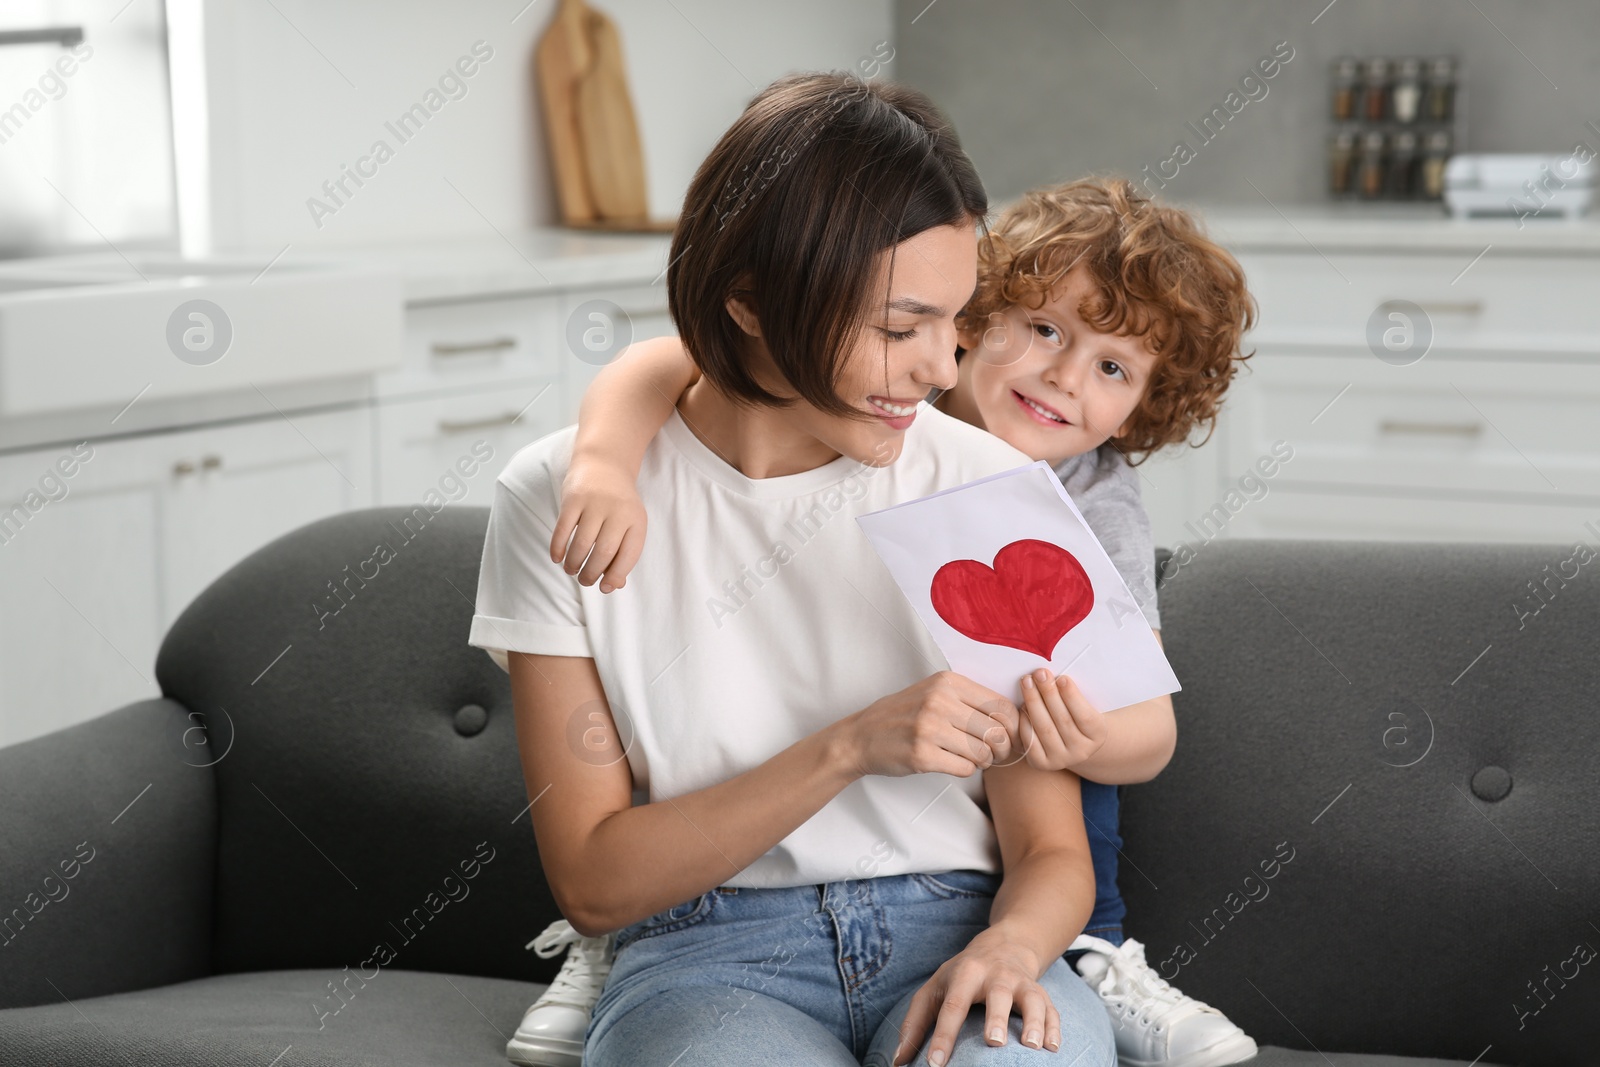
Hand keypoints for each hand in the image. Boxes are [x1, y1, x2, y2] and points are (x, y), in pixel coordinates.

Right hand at [549, 460, 647, 591]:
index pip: (629, 556)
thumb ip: (624, 553)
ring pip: (581, 544)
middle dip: (591, 574)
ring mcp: (595, 503)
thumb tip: (614, 585)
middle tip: (584, 581)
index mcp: (636, 520)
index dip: (616, 576)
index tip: (605, 587)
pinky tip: (557, 558)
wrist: (604, 463)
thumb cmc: (618, 502)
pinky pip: (562, 529)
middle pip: (603, 553)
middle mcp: (618, 511)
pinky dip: (558, 548)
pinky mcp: (573, 498)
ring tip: (571, 570)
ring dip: (574, 563)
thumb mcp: (629, 523)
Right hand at [836, 671, 1019, 778]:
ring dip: (983, 761)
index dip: (1013, 726)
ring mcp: (929, 728)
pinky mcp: (922, 755)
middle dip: (1001, 748)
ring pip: (983, 752)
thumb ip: (969, 699)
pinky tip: (953, 763)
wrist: (862, 736)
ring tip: (971, 758)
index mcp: (947, 682)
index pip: (1001, 705)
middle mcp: (939, 701)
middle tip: (994, 753)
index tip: (1009, 736)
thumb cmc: (904, 715)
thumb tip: (1014, 718)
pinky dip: (966, 770)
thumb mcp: (934, 692)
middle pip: (996, 731)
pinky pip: (965, 768)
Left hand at [892, 928, 1060, 1064]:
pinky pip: (1052, 1009)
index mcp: (965, 975)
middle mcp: (995, 976)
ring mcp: (1021, 983)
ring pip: (1031, 1000)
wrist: (1004, 945)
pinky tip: (1053, 1048)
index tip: (934, 1064)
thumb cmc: (962, 975)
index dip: (942, 1036)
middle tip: (993, 1043)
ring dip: (1034, 1021)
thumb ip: (915, 1023)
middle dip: (996, 1018)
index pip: (952, 1006)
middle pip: (997, 995)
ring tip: (1033, 1045)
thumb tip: (898, 1060)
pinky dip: (1055, 1027)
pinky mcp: (1040, 992)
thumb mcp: (934, 989)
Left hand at [1016, 668, 1107, 771]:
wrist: (1069, 742)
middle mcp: (1081, 751)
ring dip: (1033, 702)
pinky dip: (1024, 720)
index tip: (1062, 678)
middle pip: (1062, 720)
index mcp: (1098, 735)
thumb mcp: (1083, 704)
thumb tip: (1054, 676)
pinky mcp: (1042, 763)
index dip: (1073, 697)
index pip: (1085, 716)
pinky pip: (1030, 740)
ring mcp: (1061, 760)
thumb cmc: (1075, 713)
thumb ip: (1073, 694)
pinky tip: (1022, 705)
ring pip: (1044, 728)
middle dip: (1048, 693)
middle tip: (1039, 673)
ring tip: (1027, 682)